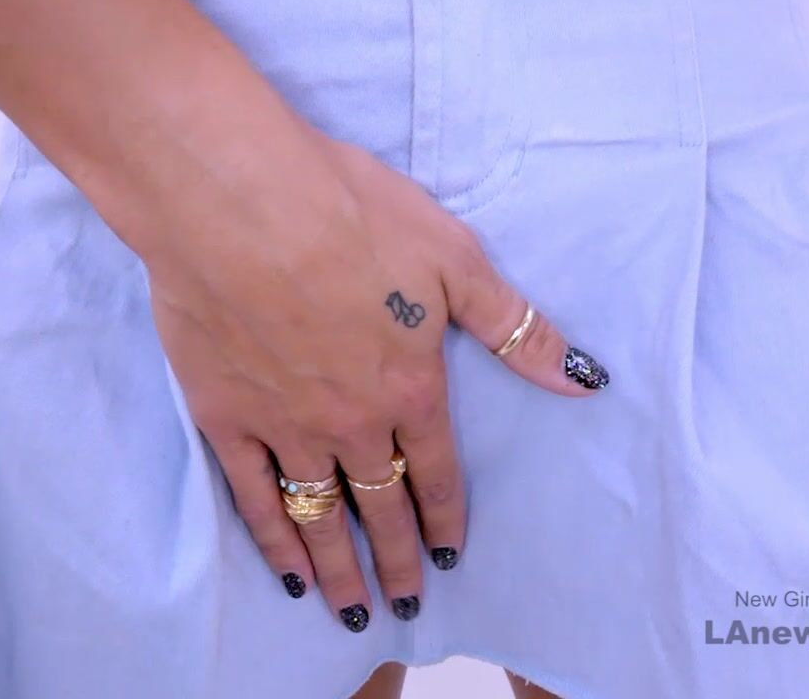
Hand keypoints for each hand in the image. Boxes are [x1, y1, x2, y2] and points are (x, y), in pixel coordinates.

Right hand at [143, 133, 608, 631]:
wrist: (235, 200)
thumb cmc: (348, 213)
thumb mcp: (454, 258)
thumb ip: (514, 328)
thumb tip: (584, 379)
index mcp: (411, 386)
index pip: (438, 471)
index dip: (447, 517)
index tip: (449, 556)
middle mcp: (352, 423)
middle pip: (382, 507)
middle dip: (399, 559)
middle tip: (408, 602)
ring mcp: (285, 426)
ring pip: (321, 516)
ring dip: (341, 567)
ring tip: (353, 609)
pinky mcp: (225, 417)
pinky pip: (254, 497)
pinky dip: (273, 540)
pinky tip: (285, 569)